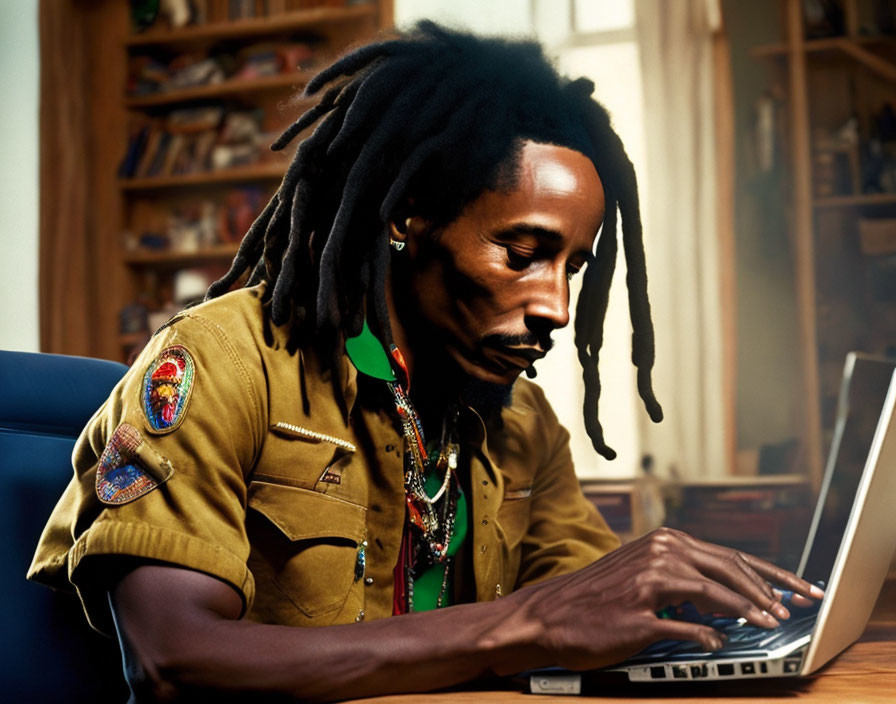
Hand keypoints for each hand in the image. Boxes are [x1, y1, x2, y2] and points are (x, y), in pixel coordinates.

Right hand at [505, 527, 824, 670]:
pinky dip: (709, 634)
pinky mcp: (637, 615)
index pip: (728, 555)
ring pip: (713, 590)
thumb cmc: (595, 596)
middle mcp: (658, 554)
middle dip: (770, 588)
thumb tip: (728, 594)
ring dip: (748, 608)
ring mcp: (647, 584)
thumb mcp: (640, 573)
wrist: (549, 614)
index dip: (768, 573)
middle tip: (798, 604)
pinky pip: (683, 625)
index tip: (795, 587)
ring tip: (772, 624)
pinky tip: (723, 642)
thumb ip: (682, 576)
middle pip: (729, 567)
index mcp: (662, 543)